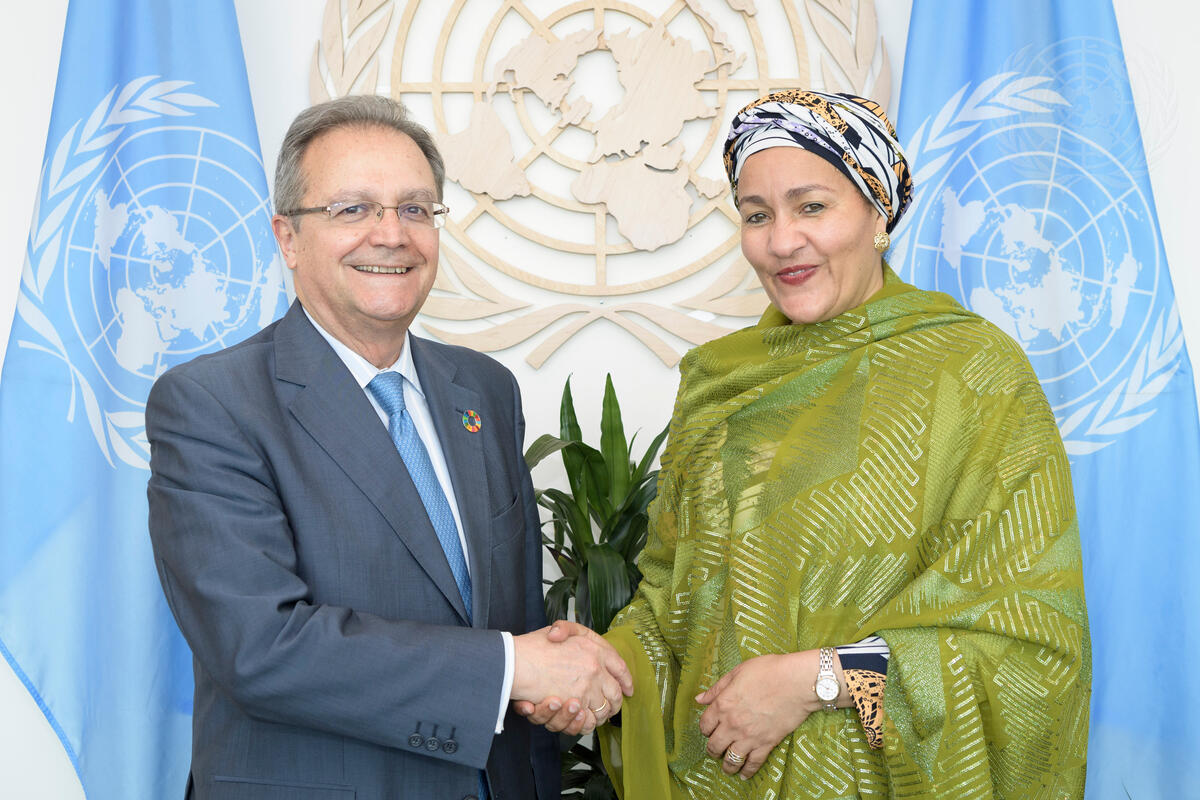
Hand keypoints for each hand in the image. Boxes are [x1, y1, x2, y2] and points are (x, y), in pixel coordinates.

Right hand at [512, 620, 632, 732]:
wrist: (515, 663)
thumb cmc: (532, 647)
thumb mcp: (555, 629)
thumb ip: (567, 630)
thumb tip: (568, 638)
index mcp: (594, 649)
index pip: (620, 667)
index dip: (626, 680)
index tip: (628, 688)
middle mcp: (595, 669)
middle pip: (615, 694)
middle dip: (614, 703)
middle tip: (609, 707)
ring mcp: (586, 689)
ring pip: (602, 710)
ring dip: (598, 715)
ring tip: (588, 713)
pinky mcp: (575, 706)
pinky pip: (588, 722)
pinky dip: (584, 723)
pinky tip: (578, 718)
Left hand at [696, 650, 841, 779]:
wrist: (797, 682)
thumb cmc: (769, 671)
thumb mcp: (738, 672)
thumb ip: (717, 688)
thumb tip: (699, 699)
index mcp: (723, 704)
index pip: (705, 725)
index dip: (705, 729)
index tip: (709, 729)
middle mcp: (732, 724)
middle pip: (714, 746)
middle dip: (713, 750)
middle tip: (716, 750)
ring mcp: (749, 736)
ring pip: (731, 759)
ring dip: (727, 765)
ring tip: (728, 767)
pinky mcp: (766, 743)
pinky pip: (753, 763)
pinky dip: (748, 771)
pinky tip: (744, 775)